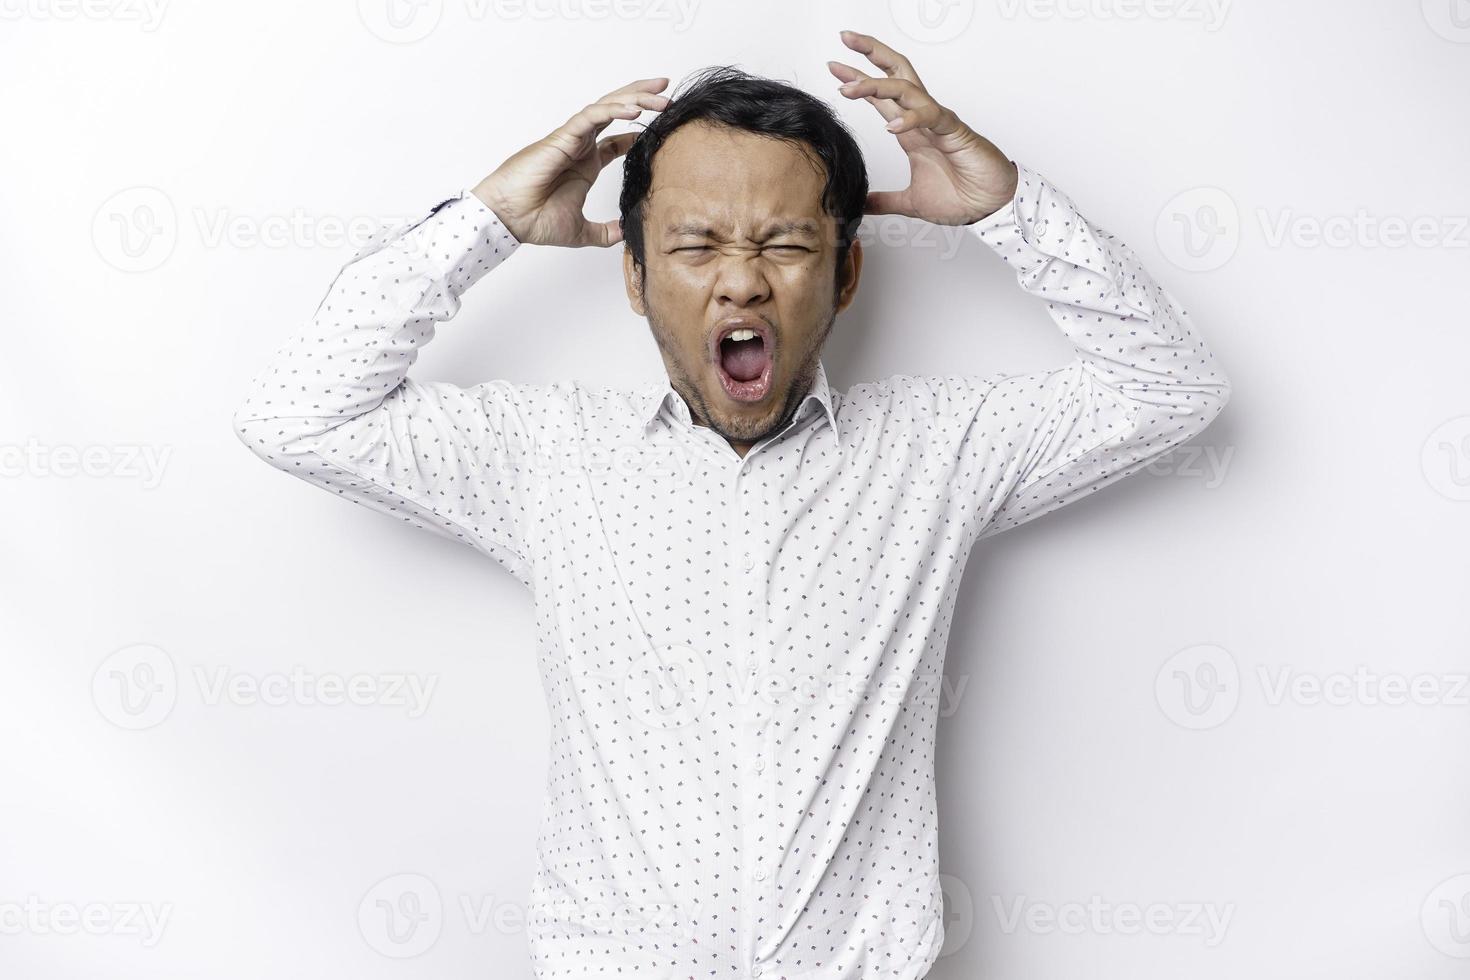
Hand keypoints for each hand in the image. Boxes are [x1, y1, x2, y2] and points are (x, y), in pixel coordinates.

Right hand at [471, 78, 669, 246]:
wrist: (510, 220)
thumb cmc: (534, 221)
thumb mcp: (582, 232)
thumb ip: (605, 232)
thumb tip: (625, 233)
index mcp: (584, 163)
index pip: (616, 141)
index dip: (636, 133)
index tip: (659, 129)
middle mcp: (580, 146)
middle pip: (615, 112)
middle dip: (642, 98)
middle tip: (666, 93)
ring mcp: (572, 139)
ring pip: (607, 107)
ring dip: (635, 98)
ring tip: (660, 97)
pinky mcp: (563, 137)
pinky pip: (591, 116)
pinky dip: (613, 110)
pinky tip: (634, 110)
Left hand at [828, 31, 1017, 225]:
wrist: (990, 208)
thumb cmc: (961, 198)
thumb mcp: (910, 202)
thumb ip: (884, 201)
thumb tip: (860, 203)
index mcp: (912, 130)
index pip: (881, 98)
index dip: (859, 79)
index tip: (834, 68)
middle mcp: (923, 118)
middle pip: (896, 73)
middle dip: (871, 53)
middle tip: (845, 38)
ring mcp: (939, 122)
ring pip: (906, 89)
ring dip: (876, 85)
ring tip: (849, 87)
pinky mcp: (955, 132)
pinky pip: (931, 116)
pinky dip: (911, 119)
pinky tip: (892, 127)